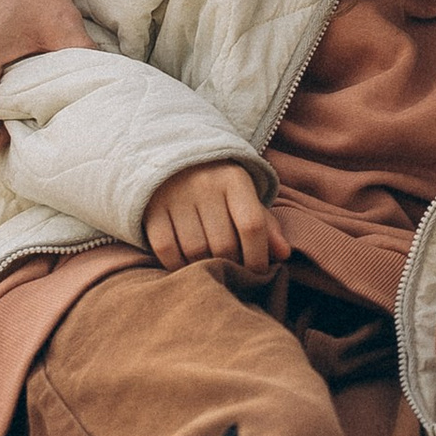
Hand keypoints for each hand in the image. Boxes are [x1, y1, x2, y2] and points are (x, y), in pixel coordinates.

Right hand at [143, 161, 281, 272]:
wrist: (173, 160)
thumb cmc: (219, 189)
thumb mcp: (245, 198)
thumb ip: (266, 225)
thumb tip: (284, 254)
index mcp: (234, 179)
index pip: (252, 225)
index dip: (258, 257)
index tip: (259, 274)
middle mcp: (204, 184)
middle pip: (224, 243)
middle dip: (233, 266)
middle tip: (234, 273)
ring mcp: (175, 196)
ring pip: (195, 250)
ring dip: (205, 268)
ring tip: (212, 270)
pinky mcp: (151, 209)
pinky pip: (166, 249)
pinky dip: (177, 265)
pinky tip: (186, 266)